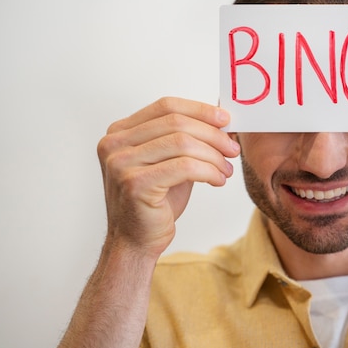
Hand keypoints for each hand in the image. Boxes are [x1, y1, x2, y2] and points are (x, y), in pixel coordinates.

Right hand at [96, 97, 240, 257]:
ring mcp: (121, 163)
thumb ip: (187, 137)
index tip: (226, 119)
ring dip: (213, 155)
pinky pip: (184, 167)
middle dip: (212, 135)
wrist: (136, 241)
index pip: (166, 106)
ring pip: (182, 143)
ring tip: (226, 169)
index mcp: (120, 132)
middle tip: (233, 148)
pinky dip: (209, 171)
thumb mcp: (171, 161)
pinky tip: (218, 180)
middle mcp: (114, 144)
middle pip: (176, 123)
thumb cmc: (156, 201)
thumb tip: (221, 116)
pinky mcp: (135, 184)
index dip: (200, 110)